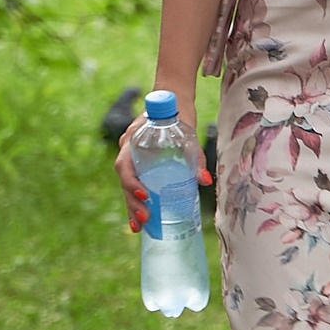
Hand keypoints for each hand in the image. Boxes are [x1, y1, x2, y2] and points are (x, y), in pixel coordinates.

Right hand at [116, 109, 205, 235]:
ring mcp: (131, 158)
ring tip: (139, 227)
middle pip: (124, 180)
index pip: (124, 165)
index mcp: (132, 139)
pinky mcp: (139, 165)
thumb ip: (196, 156)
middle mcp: (127, 150)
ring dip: (132, 206)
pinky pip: (134, 184)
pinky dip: (138, 201)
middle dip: (132, 202)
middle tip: (144, 220)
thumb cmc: (178, 114)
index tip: (144, 195)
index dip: (131, 182)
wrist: (172, 101)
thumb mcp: (187, 133)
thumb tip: (204, 180)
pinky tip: (144, 219)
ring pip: (127, 185)